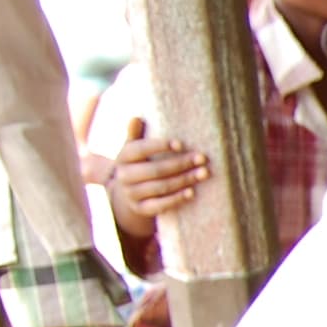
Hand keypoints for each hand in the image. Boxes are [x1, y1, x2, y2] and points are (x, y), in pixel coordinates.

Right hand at [104, 120, 206, 237]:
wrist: (129, 192)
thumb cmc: (139, 163)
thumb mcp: (134, 148)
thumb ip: (136, 134)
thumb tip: (136, 117)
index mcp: (122, 157)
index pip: (139, 149)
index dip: (159, 146)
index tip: (181, 144)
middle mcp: (123, 176)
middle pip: (155, 170)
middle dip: (181, 163)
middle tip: (202, 158)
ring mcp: (131, 194)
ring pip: (160, 187)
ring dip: (184, 180)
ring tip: (204, 173)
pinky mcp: (140, 209)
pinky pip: (159, 205)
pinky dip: (176, 199)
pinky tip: (192, 192)